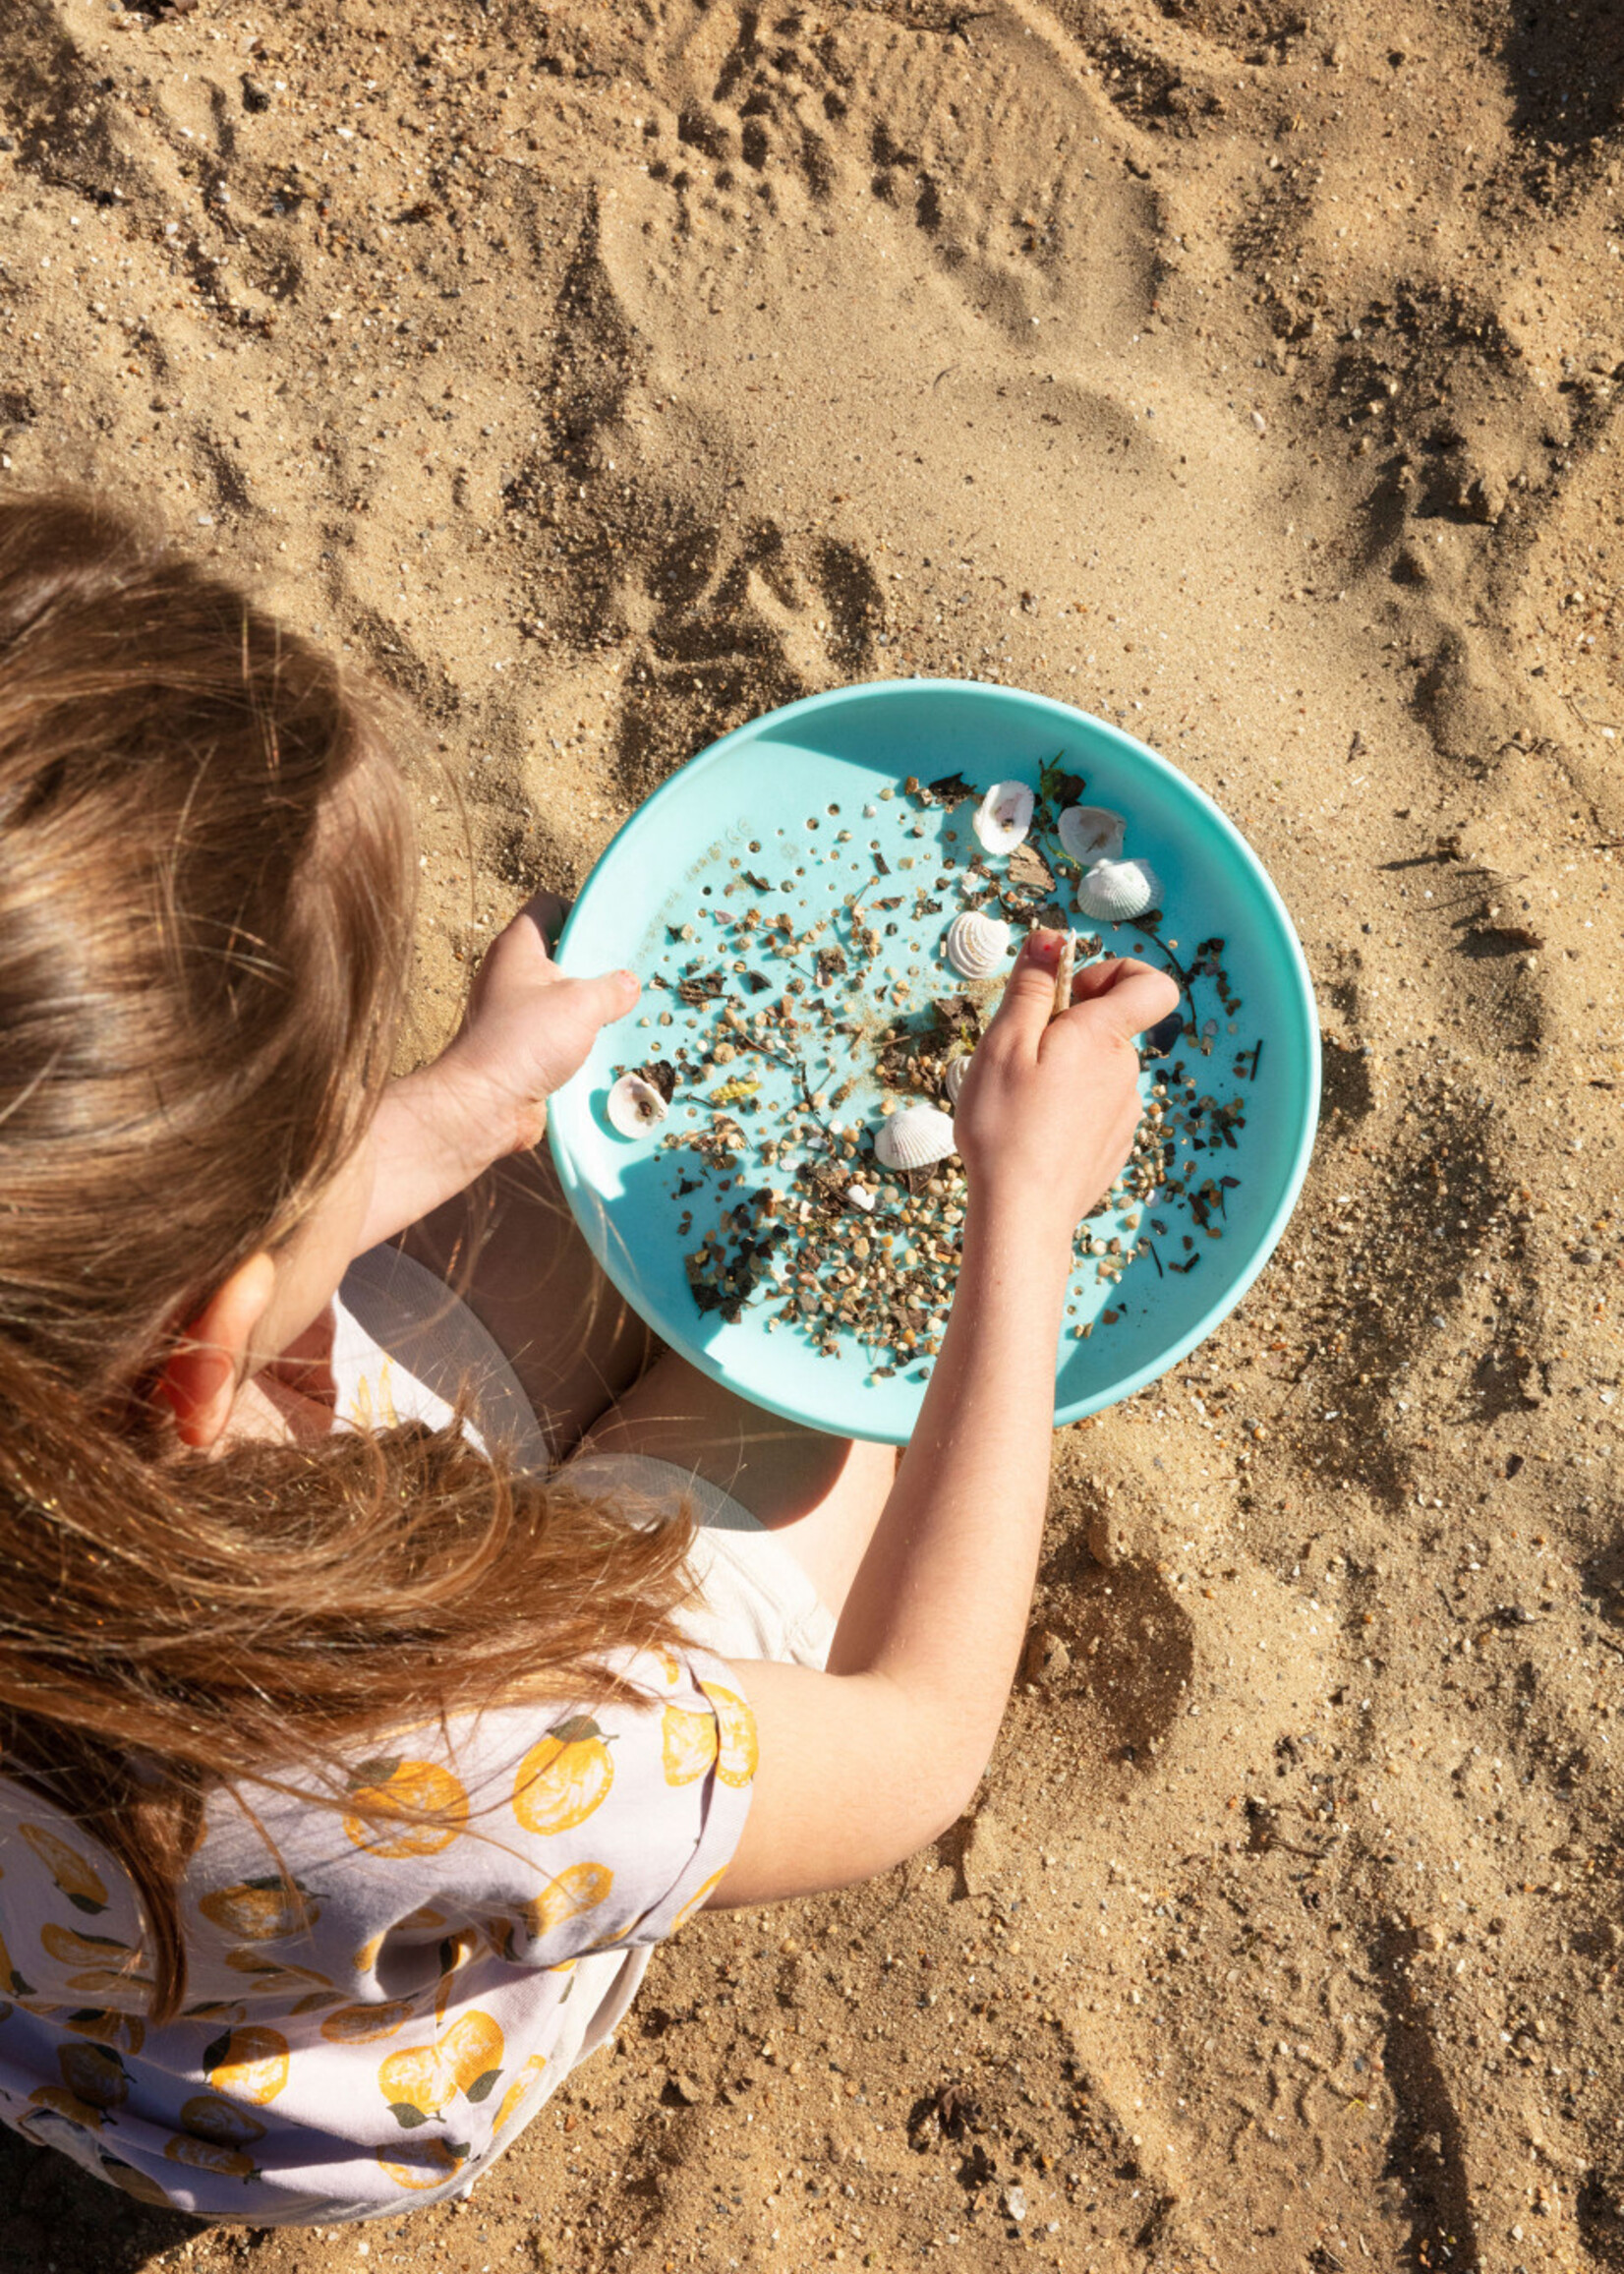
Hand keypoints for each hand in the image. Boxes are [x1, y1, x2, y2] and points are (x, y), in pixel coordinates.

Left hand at [434, 896, 639, 1154]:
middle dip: (594, 965)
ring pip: (561, 997)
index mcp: (517, 948)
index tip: (610, 934)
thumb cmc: (525, 1040)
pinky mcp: (521, 1047)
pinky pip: (557, 1032)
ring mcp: (514, 1012)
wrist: (484, 1104)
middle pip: (559, 954)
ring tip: (624, 1013)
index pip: (547, 907)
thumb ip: (611, 988)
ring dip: (590, 1007)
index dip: (579, 912)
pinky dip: (579, 1037)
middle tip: (627, 976)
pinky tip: (607, 1047)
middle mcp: (511, 975)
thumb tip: (628, 984)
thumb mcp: (581, 1003)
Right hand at [952, 929, 1180, 1247]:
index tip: (1070, 993)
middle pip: (1111, 1026)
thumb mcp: (1004, 1043)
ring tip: (1020, 1100)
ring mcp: (1125, 1113)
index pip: (1151, 983)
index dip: (1114, 973)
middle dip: (1068, 1026)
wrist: (1022, 1215)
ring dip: (1064, 1069)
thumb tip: (1051, 937)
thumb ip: (1032, 986)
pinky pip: (1095, 1108)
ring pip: (1099, 1069)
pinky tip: (1034, 1131)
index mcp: (1105, 1038)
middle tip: (1020, 1054)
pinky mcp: (1113, 1146)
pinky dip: (1068, 1107)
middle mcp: (1127, 1073)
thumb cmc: (1004, 1126)